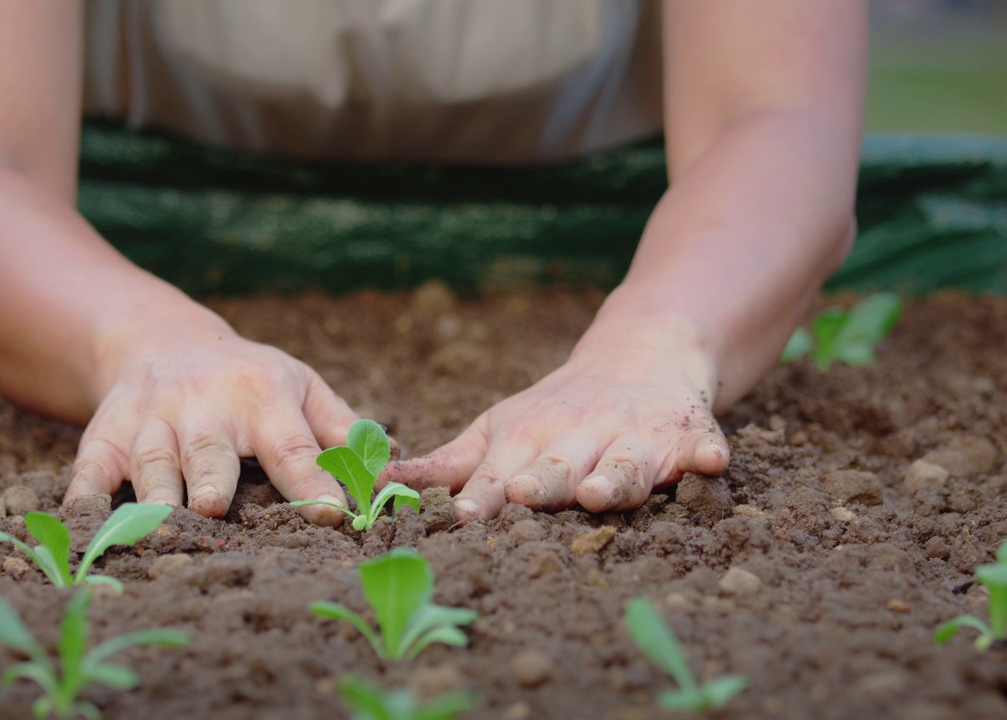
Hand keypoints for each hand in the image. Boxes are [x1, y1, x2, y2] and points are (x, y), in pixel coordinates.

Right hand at [63, 317, 359, 525]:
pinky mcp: (106, 434)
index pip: (292, 447)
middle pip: (209, 451)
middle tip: (212, 506)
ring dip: (153, 493)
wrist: (163, 340)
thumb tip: (396, 474)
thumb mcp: (304, 387)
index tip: (331, 516)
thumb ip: (344, 431)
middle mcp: (205, 407)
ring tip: (158, 527)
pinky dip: (84, 494)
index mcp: (263, 398)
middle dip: (209, 477)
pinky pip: (92, 466)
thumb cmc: (251, 378)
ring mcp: (152, 420)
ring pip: (151, 461)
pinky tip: (83, 521)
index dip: (311, 483)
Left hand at [379, 317, 729, 521]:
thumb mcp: (496, 428)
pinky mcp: (687, 435)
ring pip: (624, 466)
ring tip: (602, 493)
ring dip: (613, 478)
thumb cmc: (555, 409)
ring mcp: (634, 437)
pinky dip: (706, 454)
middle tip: (526, 496)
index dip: (483, 498)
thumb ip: (446, 465)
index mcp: (528, 441)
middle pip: (558, 471)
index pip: (499, 477)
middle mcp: (578, 439)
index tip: (462, 517)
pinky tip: (712, 460)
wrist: (642, 351)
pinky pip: (700, 447)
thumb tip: (376, 486)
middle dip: (542, 484)